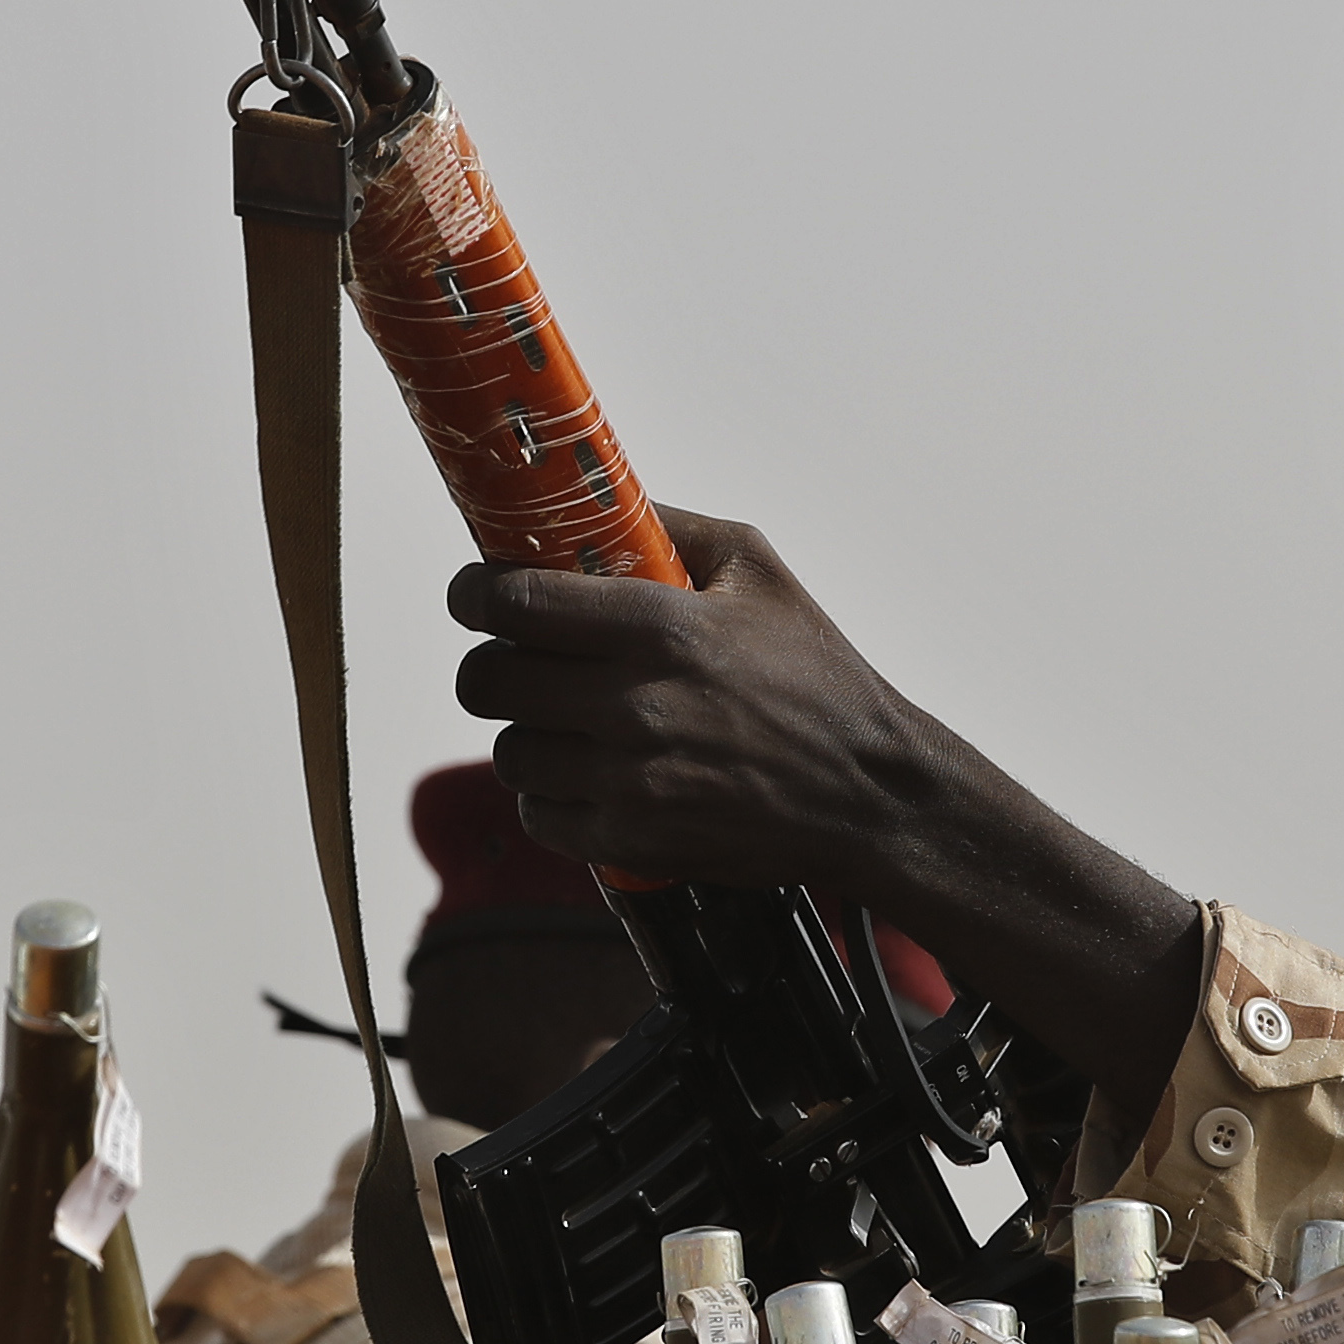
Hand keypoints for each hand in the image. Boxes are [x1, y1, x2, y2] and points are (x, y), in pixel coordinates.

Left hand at [452, 503, 1212, 1097]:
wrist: (870, 795)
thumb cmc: (818, 676)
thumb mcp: (761, 573)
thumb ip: (673, 527)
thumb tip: (596, 501)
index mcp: (663, 627)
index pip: (517, 601)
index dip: (475, 592)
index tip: (473, 592)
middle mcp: (636, 704)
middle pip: (488, 679)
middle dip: (490, 662)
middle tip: (514, 658)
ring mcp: (629, 781)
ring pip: (508, 751)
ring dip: (526, 732)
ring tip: (566, 722)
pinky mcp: (631, 841)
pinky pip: (536, 814)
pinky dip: (549, 796)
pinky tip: (587, 776)